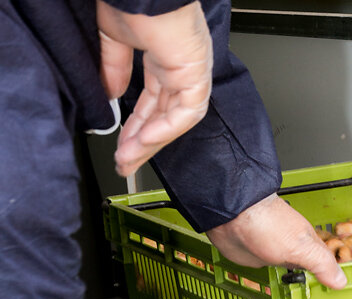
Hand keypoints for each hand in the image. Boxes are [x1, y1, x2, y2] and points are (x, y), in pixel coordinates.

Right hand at [96, 0, 212, 176]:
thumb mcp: (113, 37)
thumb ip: (113, 69)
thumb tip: (110, 95)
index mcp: (164, 54)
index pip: (154, 101)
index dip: (137, 125)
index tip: (122, 143)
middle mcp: (181, 65)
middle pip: (164, 116)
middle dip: (142, 143)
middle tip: (125, 163)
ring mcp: (191, 71)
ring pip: (174, 120)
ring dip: (149, 143)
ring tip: (129, 159)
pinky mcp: (196, 75)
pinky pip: (185, 114)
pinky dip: (164, 129)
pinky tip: (144, 141)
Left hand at [207, 195, 346, 289]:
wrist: (234, 216)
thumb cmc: (270, 226)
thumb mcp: (302, 248)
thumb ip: (322, 265)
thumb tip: (342, 282)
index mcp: (308, 246)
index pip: (326, 267)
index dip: (332, 282)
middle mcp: (294, 251)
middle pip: (308, 274)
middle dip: (314, 289)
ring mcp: (276, 256)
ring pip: (290, 277)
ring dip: (294, 290)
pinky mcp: (258, 261)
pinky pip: (270, 279)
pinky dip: (274, 289)